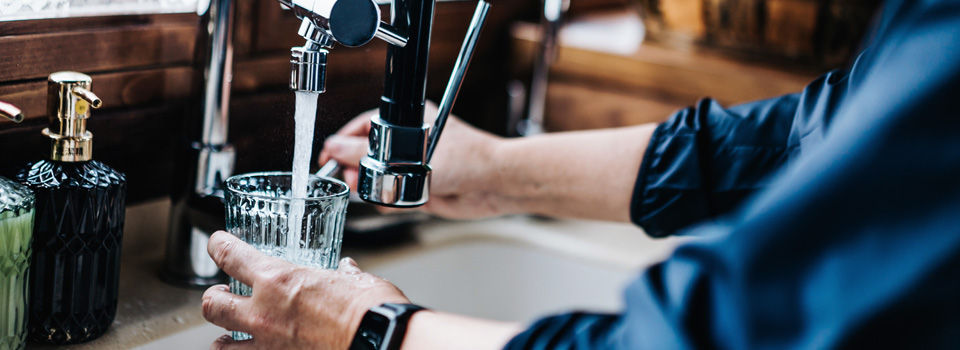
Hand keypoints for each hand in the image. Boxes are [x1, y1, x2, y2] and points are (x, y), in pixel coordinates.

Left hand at [202, 231, 408, 348]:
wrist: (379, 341)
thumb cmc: (370, 309)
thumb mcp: (355, 281)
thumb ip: (344, 275)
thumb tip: (346, 271)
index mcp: (279, 280)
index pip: (231, 256)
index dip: (219, 246)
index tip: (217, 243)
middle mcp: (264, 313)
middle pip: (213, 304)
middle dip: (214, 298)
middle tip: (221, 295)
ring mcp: (269, 344)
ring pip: (222, 344)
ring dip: (224, 337)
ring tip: (228, 335)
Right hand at [318, 102, 514, 218]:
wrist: (496, 185)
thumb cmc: (467, 158)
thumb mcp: (411, 153)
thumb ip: (370, 154)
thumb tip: (337, 148)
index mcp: (410, 122)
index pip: (366, 126)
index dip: (344, 141)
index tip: (328, 155)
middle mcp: (411, 144)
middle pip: (369, 155)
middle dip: (356, 168)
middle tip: (345, 178)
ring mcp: (416, 168)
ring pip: (380, 179)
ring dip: (372, 187)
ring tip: (367, 191)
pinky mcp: (422, 190)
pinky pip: (395, 197)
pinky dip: (390, 202)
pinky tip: (391, 202)